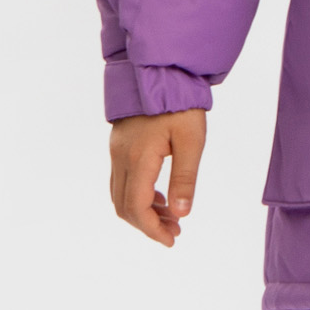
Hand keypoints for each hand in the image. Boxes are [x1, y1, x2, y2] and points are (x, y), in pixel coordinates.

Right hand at [109, 109, 207, 245]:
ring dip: (142, 211)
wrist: (160, 69)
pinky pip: (122, 180)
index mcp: (139, 158)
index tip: (171, 240)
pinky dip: (138, 196)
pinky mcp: (119, 145)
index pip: (137, 207)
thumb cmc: (180, 103)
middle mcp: (121, 157)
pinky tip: (161, 197)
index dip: (152, 229)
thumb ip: (185, 179)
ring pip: (120, 194)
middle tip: (175, 232)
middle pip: (123, 206)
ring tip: (172, 217)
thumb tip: (181, 214)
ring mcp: (117, 150)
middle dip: (147, 224)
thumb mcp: (192, 141)